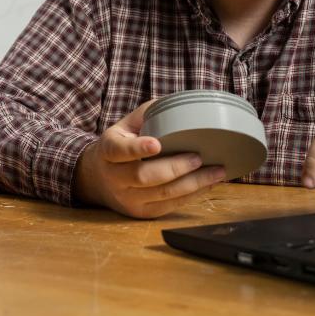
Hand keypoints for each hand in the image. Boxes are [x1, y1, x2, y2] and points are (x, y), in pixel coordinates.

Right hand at [73, 102, 226, 218]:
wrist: (98, 178)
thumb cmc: (120, 144)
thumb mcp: (126, 125)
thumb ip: (149, 114)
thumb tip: (182, 103)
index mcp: (108, 150)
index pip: (120, 150)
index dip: (137, 148)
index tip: (156, 144)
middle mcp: (115, 177)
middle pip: (145, 176)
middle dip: (176, 167)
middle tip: (198, 157)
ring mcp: (128, 199)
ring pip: (162, 194)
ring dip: (193, 183)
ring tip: (216, 171)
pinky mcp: (142, 212)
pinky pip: (169, 206)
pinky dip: (192, 195)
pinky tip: (207, 184)